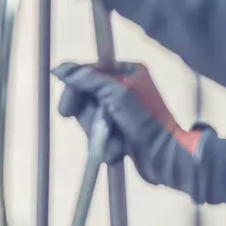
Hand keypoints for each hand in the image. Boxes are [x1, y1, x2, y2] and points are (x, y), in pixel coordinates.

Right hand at [54, 62, 209, 199]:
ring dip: (98, 133)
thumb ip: (88, 80)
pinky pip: (96, 133)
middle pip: (84, 97)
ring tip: (116, 142)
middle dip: (89, 116)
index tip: (68, 109)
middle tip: (96, 126)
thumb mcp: (116, 95)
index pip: (87, 73)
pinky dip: (104, 143)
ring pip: (88, 118)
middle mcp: (122, 87)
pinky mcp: (117, 130)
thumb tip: (59, 68)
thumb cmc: (145, 120)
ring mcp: (119, 110)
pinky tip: (118, 149)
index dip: (75, 90)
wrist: (166, 157)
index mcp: (127, 71)